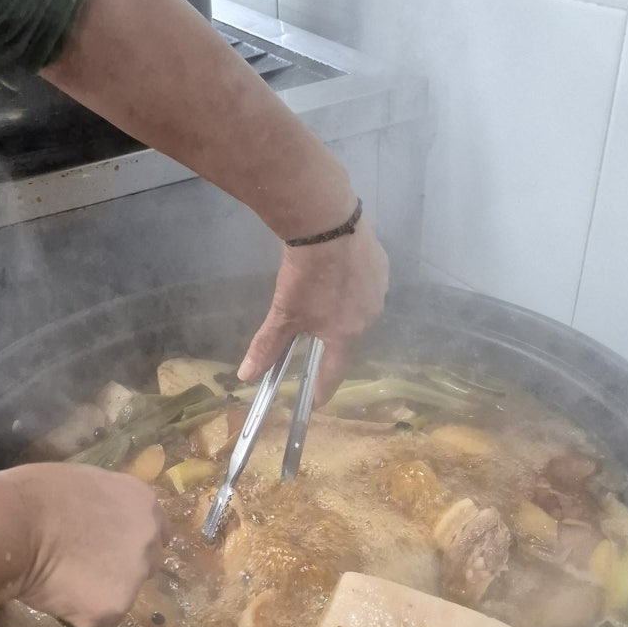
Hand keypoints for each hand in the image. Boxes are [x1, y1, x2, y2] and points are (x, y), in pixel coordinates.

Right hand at [8, 463, 165, 626]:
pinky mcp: (114, 608)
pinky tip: (53, 594)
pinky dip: (77, 612)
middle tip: (84, 568)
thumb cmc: (36, 494)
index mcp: (144, 504)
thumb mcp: (86, 484)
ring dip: (98, 593)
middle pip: (145, 565)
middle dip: (120, 570)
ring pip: (121, 594)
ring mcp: (134, 577)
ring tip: (60, 581)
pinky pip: (97, 617)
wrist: (14, 526)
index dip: (132, 543)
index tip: (111, 549)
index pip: (157, 532)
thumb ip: (107, 507)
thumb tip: (100, 522)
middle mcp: (149, 541)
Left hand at [237, 220, 388, 401]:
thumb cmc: (306, 276)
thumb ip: (267, 346)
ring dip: (344, 309)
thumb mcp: (283, 313)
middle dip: (331, 339)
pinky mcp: (381, 265)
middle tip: (314, 332)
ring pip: (359, 309)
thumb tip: (246, 376)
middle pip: (347, 337)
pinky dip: (353, 284)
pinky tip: (340, 273)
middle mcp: (369, 318)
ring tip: (327, 296)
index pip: (334, 372)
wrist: (328, 225)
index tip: (317, 401)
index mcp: (346, 335)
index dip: (323, 388)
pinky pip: (367, 284)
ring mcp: (379, 290)